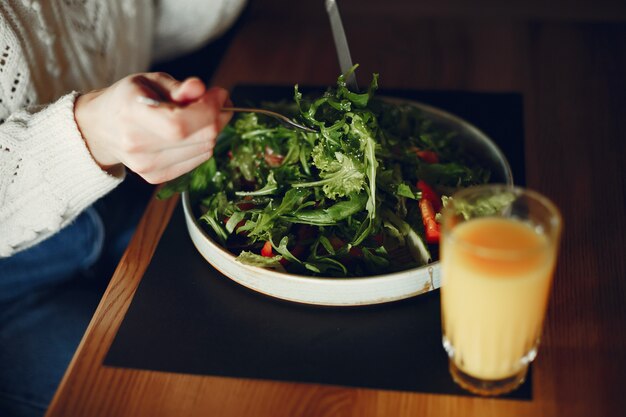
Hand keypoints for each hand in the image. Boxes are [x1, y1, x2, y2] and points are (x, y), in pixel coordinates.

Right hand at [75, 72, 232, 183]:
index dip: (208, 109)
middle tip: (218, 101)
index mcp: (131, 114)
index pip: (180, 123)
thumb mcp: (150, 81)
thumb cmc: (128, 99)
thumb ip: (177, 86)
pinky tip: (194, 131)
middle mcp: (137, 145)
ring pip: (203, 150)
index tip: (220, 94)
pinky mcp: (157, 176)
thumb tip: (200, 88)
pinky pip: (197, 160)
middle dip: (218, 117)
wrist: (102, 128)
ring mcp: (147, 166)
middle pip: (198, 138)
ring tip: (204, 114)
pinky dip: (203, 144)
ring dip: (213, 130)